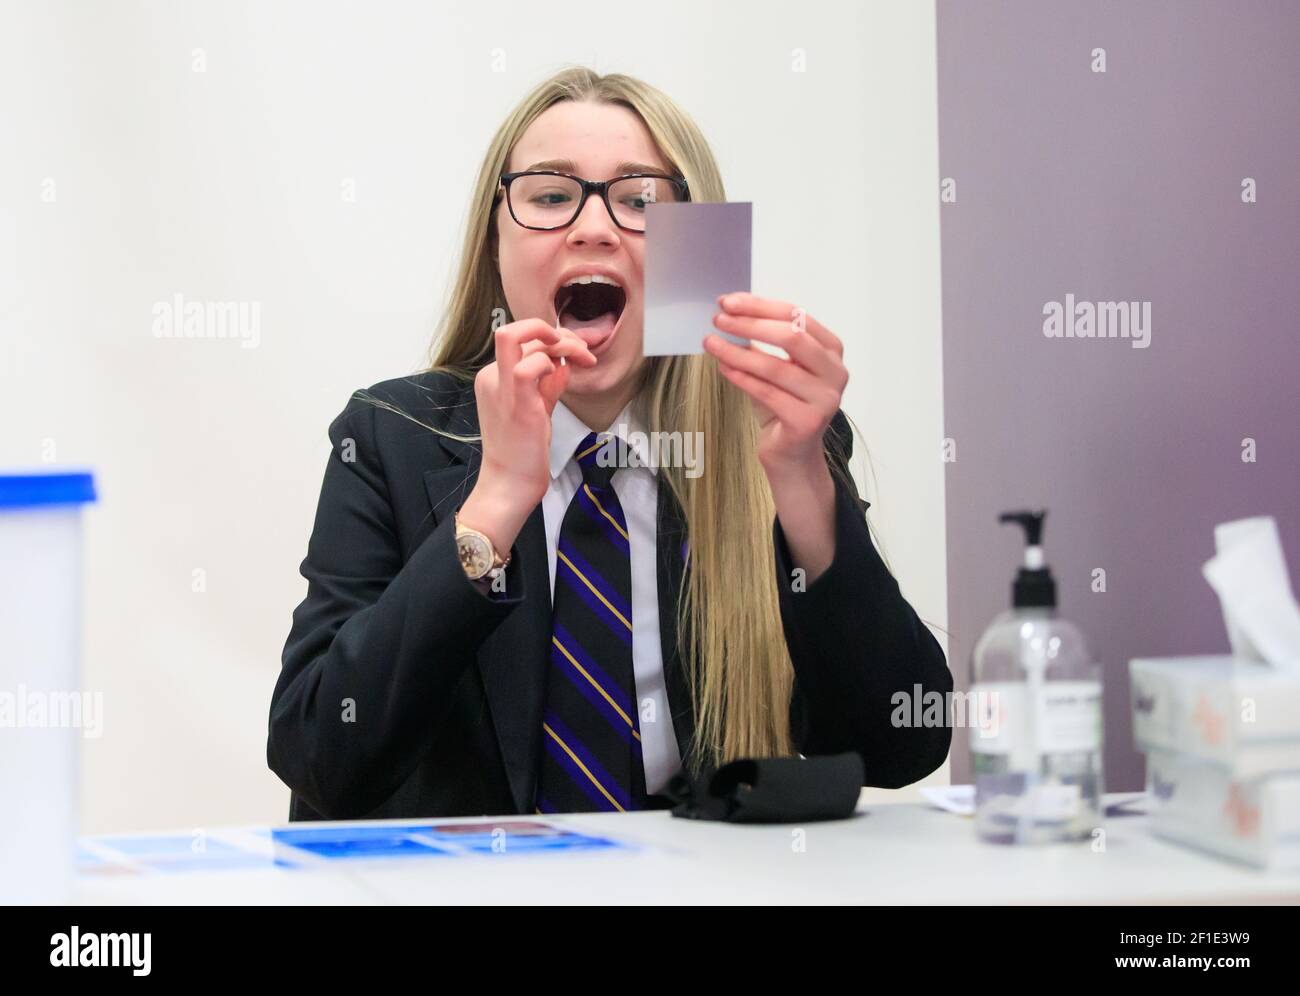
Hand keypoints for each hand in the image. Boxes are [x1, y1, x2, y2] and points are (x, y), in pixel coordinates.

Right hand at [460, 319, 594, 550]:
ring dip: (559, 342)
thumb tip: (565, 364)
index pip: (522, 340)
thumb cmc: (523, 450)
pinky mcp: (515, 401)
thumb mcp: (539, 408)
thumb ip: (549, 383)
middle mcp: (491, 376)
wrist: (510, 482)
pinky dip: (551, 363)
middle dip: (555, 331)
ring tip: (583, 360)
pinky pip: (530, 365)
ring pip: (517, 336)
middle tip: (581, 350)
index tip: (579, 351)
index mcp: (493, 376)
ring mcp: (500, 387)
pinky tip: (564, 378)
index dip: (554, 337)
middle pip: (515, 329)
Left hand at [704, 293, 847, 580]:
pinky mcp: (808, 422)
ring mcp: (825, 399)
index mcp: (831, 350)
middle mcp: (835, 372)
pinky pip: (767, 393)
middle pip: (792, 336)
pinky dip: (741, 378)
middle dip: (750, 324)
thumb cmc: (782, 404)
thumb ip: (762, 339)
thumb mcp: (775, 365)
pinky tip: (722, 368)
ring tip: (711, 343)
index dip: (759, 305)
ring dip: (737, 352)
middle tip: (718, 319)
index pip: (797, 315)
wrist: (791, 455)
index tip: (728, 302)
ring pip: (775, 366)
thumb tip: (730, 310)